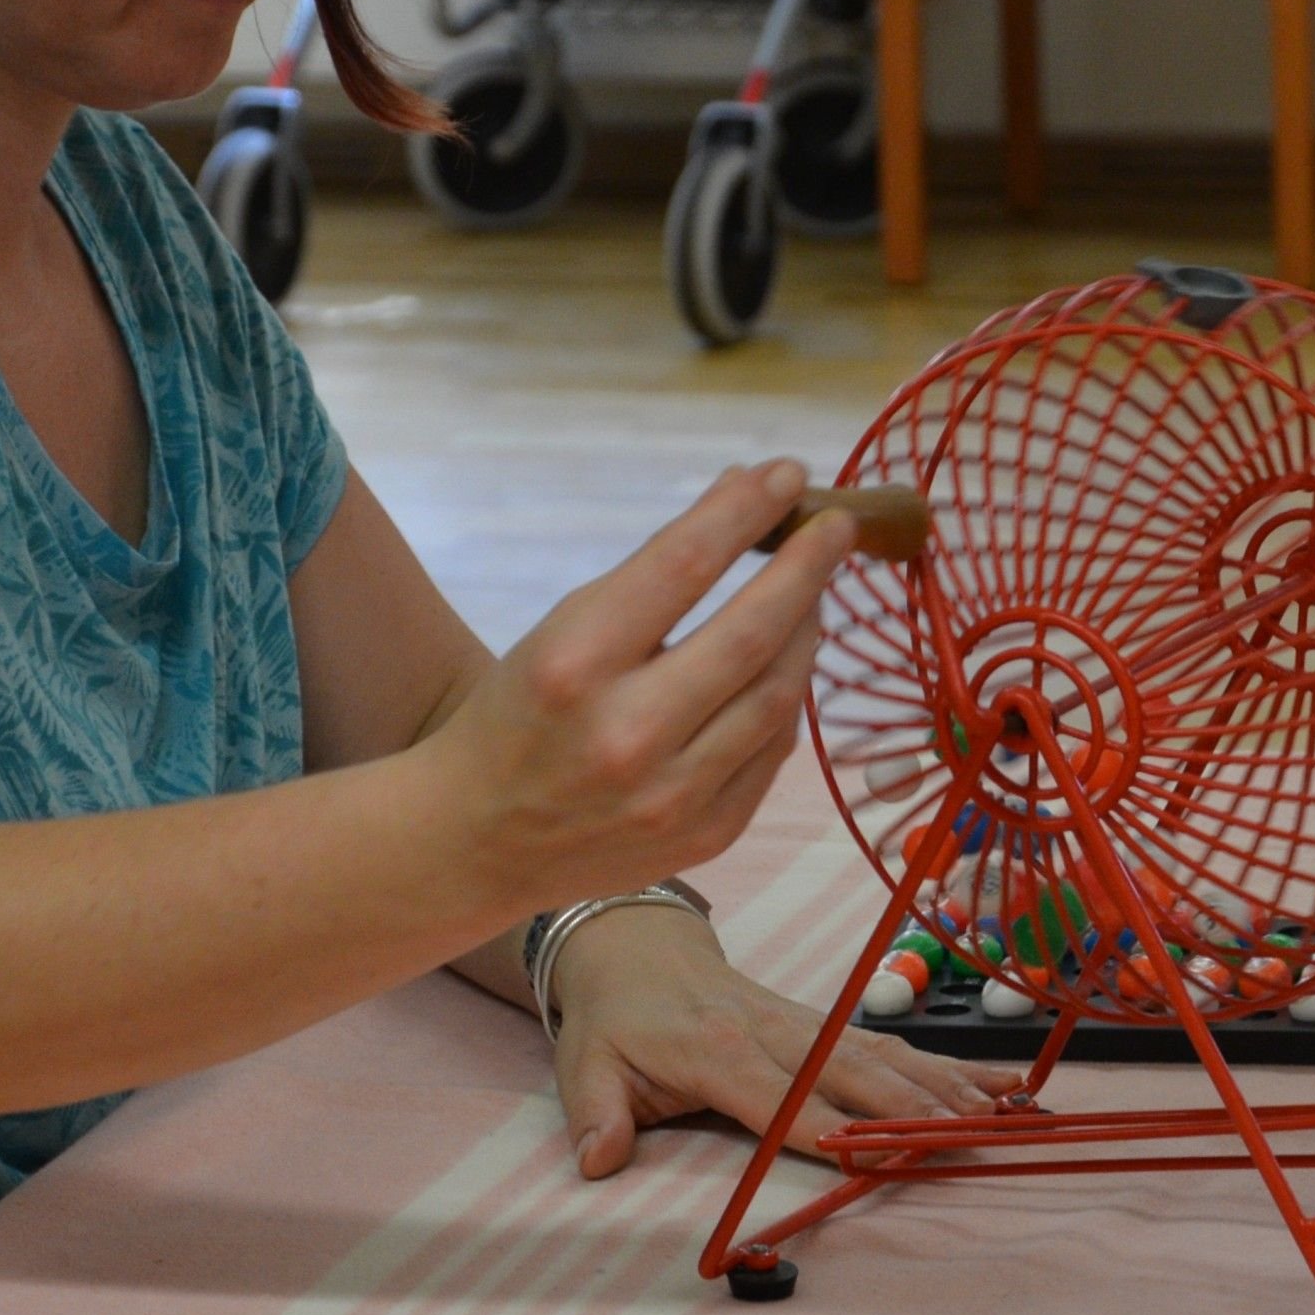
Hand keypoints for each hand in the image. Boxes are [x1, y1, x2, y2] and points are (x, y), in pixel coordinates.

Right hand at [415, 462, 856, 916]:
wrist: (478, 841)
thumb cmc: (518, 716)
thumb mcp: (559, 632)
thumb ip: (651, 580)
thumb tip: (746, 502)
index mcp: (574, 663)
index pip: (683, 565)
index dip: (745, 512)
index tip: (786, 474)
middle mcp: (627, 732)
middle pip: (751, 633)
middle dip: (807, 569)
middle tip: (836, 528)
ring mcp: (674, 794)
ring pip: (779, 695)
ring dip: (807, 630)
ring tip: (812, 593)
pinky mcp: (708, 835)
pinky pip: (773, 750)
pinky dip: (787, 696)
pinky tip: (785, 665)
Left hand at [544, 903, 1022, 1177]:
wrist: (634, 946)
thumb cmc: (615, 1017)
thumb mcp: (586, 1064)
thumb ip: (595, 1115)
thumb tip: (597, 1161)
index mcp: (717, 1051)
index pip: (778, 1097)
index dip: (824, 1126)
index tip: (872, 1154)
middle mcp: (773, 1031)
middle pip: (851, 1073)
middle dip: (909, 1107)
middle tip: (964, 1138)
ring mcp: (806, 1022)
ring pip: (884, 1054)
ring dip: (943, 1086)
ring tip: (1000, 1115)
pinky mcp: (824, 1022)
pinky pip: (891, 1042)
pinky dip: (947, 1063)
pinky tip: (999, 1082)